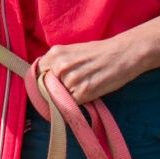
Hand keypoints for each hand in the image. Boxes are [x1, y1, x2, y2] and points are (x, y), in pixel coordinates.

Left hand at [32, 3, 159, 108]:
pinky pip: (72, 105)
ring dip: (66, 100)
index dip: (38, 86)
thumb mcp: (73, 52)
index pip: (35, 76)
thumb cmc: (100, 53)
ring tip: (82, 89)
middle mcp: (59, 66)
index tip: (43, 92)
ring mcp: (70, 80)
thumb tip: (42, 83)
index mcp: (55, 54)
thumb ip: (56, 64)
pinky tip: (89, 93)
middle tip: (65, 93)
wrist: (124, 53)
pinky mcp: (83, 92)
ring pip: (58, 99)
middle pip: (43, 90)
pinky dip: (78, 104)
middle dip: (50, 95)